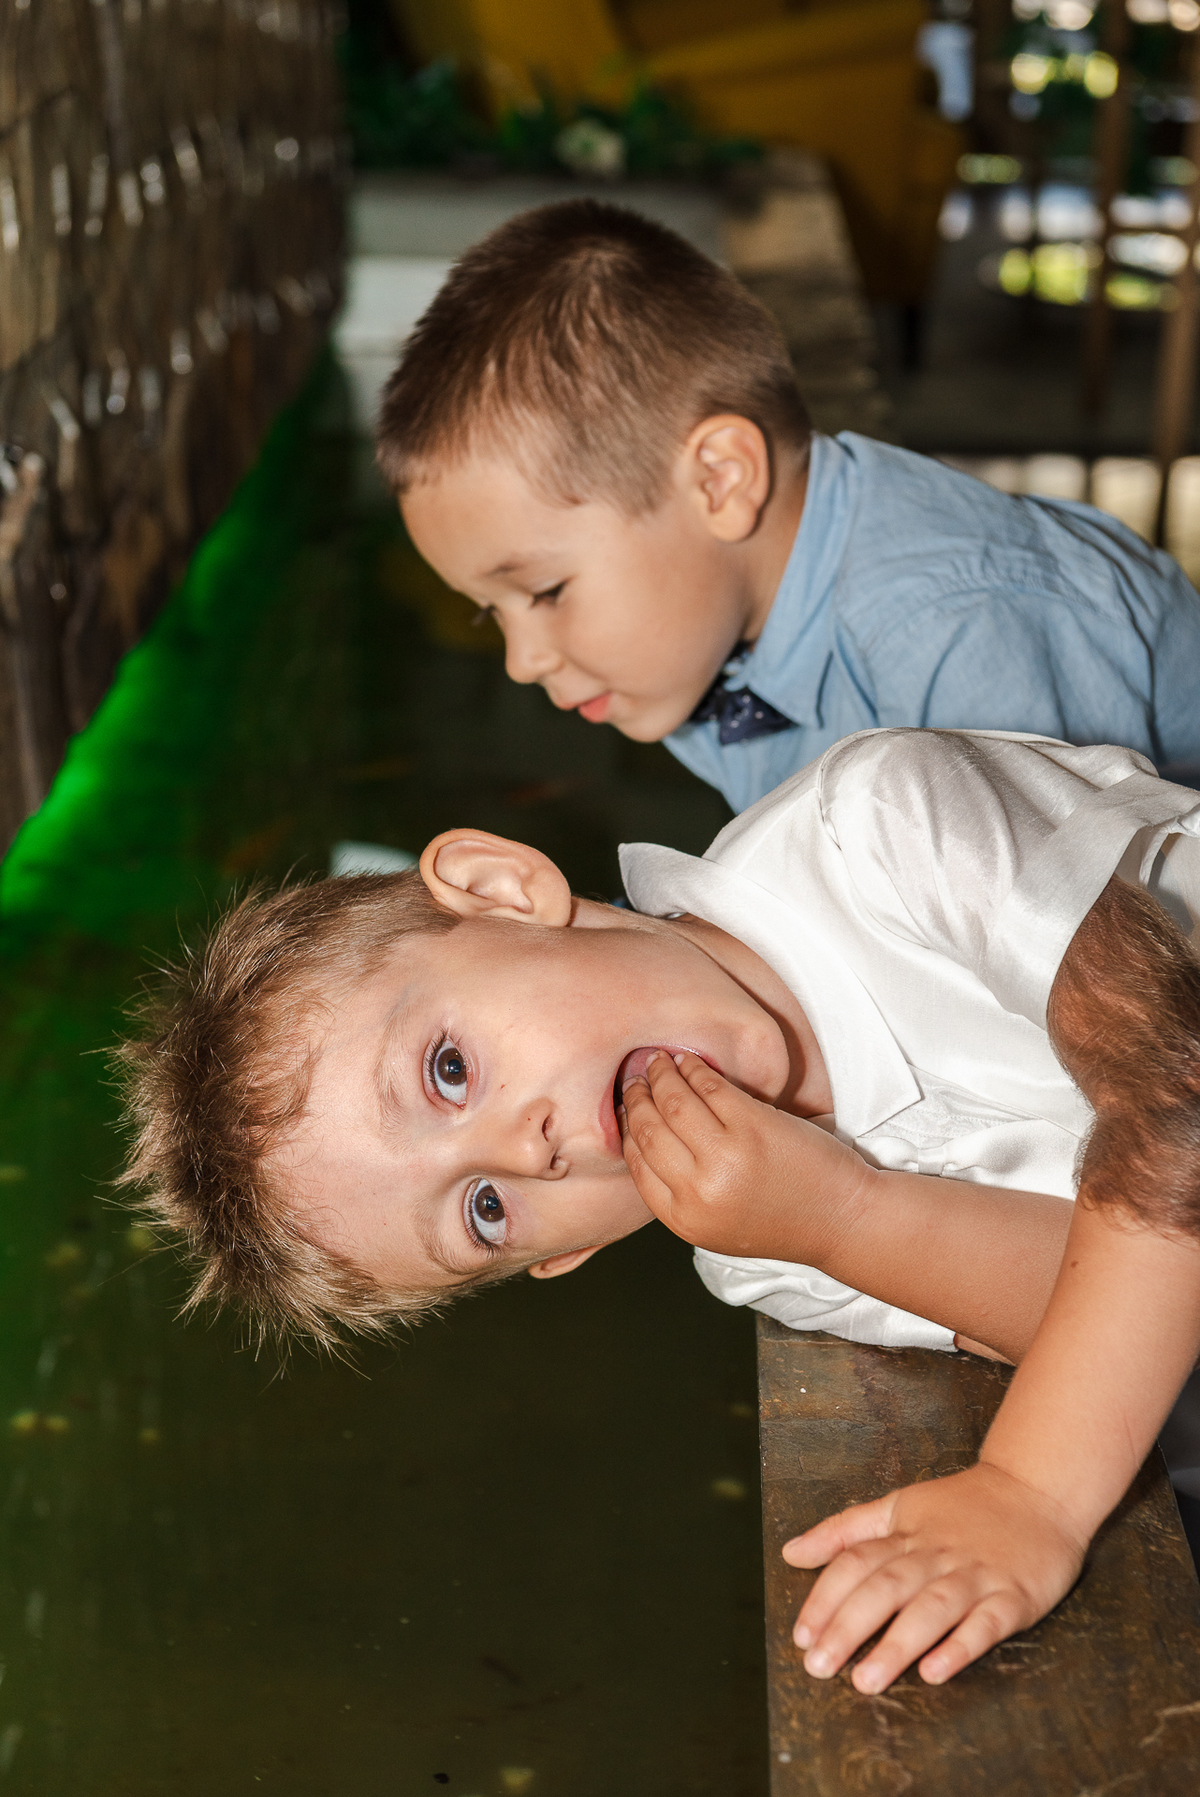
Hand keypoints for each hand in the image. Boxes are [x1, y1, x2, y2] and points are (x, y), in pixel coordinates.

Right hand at [617, 1050, 872, 1264]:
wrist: (841, 1221)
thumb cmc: (781, 1218)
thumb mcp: (716, 1224)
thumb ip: (679, 1192)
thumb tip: (644, 1138)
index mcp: (683, 1219)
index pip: (635, 1161)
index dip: (628, 1127)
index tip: (628, 1106)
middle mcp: (698, 1191)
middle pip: (648, 1128)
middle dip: (637, 1096)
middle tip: (635, 1076)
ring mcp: (726, 1158)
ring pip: (673, 1102)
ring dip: (662, 1075)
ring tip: (660, 1061)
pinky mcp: (754, 1127)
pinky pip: (710, 1087)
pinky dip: (695, 1069)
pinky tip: (691, 1062)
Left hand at [783, 1461, 1087, 1691]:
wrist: (1038, 1490)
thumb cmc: (963, 1506)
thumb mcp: (899, 1505)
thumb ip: (845, 1529)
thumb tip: (791, 1552)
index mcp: (905, 1535)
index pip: (856, 1563)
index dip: (825, 1598)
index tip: (802, 1636)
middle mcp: (935, 1555)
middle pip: (885, 1587)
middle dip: (848, 1627)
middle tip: (818, 1667)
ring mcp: (975, 1575)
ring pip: (931, 1608)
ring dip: (897, 1644)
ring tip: (867, 1680)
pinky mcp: (1014, 1597)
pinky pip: (986, 1623)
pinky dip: (960, 1645)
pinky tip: (936, 1669)